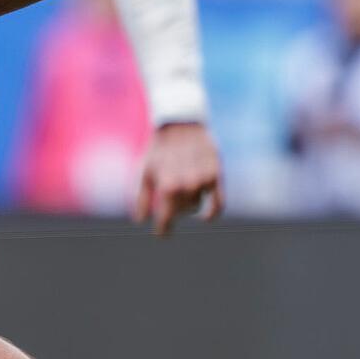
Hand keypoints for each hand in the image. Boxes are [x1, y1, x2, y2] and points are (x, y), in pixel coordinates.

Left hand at [137, 121, 221, 235]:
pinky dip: (212, 213)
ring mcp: (203, 180)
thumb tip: (141, 221)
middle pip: (180, 212)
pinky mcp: (216, 175)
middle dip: (173, 209)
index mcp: (167, 186)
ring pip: (196, 206)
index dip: (163, 230)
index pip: (165, 219)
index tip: (162, 234)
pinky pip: (218, 203)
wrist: (181, 124)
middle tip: (169, 199)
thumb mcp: (145, 173)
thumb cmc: (159, 150)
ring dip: (188, 204)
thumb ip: (141, 199)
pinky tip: (206, 218)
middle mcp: (186, 185)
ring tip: (181, 190)